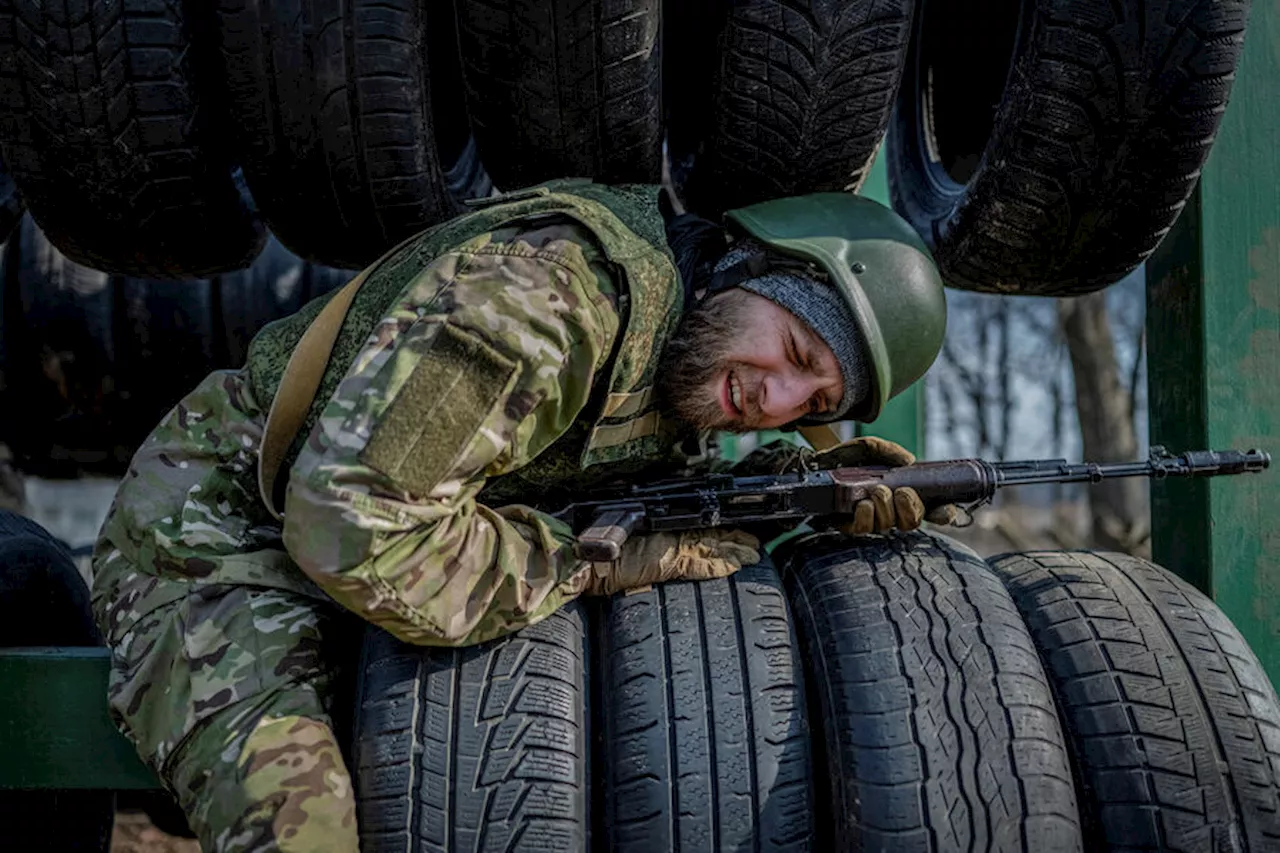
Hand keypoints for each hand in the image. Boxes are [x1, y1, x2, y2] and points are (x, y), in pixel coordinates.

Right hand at [582, 529, 759, 595]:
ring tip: (754, 554)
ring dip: (735, 551)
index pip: (698, 530)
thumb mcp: (627, 549)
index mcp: (660, 533)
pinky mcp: (668, 561)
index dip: (720, 531)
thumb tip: (661, 552)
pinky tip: (735, 567)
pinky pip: (700, 564)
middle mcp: (667, 536)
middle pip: (709, 535)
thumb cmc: (598, 559)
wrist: (585, 564)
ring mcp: (669, 547)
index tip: (738, 533)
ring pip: (711, 546)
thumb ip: (651, 551)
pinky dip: (719, 565)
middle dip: (735, 539)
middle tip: (756, 542)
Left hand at [814, 437, 957, 534]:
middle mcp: (891, 510)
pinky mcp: (850, 526)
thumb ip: (889, 451)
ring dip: (886, 509)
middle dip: (911, 508)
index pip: (932, 510)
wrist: (814, 466)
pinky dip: (867, 516)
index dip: (943, 514)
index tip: (945, 510)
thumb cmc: (846, 458)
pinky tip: (863, 504)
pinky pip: (865, 530)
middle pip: (912, 522)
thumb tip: (909, 462)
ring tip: (876, 491)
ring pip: (890, 526)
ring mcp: (872, 519)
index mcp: (903, 492)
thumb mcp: (870, 447)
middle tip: (901, 492)